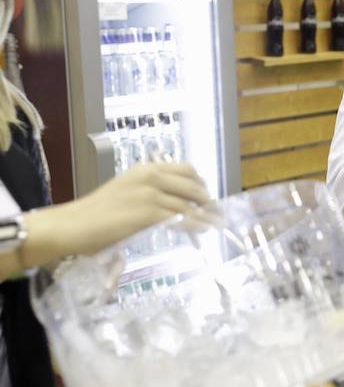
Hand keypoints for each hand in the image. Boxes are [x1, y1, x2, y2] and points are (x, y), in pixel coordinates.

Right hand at [68, 163, 208, 254]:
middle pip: (193, 185)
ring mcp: (150, 194)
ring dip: (206, 216)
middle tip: (215, 213)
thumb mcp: (127, 192)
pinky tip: (201, 231)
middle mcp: (151, 176)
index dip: (200, 183)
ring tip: (214, 225)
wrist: (72, 224)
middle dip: (208, 200)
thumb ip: (149, 194)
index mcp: (146, 169)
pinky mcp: (148, 213)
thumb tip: (170, 207)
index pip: (186, 169)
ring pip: (190, 204)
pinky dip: (195, 225)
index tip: (207, 195)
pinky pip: (181, 219)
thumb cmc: (96, 213)